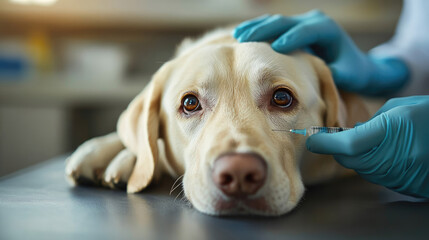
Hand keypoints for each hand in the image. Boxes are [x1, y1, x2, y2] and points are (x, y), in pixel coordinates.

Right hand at [233, 11, 408, 94]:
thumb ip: (333, 75)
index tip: (276, 47)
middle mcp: (314, 21)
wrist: (356, 64)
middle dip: (264, 29)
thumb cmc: (352, 72)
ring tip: (238, 34)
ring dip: (256, 27)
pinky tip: (243, 36)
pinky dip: (258, 31)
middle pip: (285, 22)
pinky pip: (274, 27)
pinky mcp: (294, 28)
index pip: (306, 31)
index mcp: (327, 30)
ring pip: (276, 21)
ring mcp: (303, 22)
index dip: (292, 38)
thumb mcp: (346, 75)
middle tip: (244, 37)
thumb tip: (316, 80)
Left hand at [306, 96, 428, 197]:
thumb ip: (369, 122)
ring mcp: (398, 175)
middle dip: (336, 147)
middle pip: (347, 158)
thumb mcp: (399, 108)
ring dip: (355, 155)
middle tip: (335, 136)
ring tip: (370, 140)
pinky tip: (386, 152)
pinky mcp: (404, 186)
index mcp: (391, 132)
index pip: (347, 144)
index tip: (312, 138)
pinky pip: (376, 175)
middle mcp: (393, 157)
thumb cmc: (428, 117)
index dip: (325, 142)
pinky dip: (372, 164)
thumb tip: (348, 134)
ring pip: (359, 167)